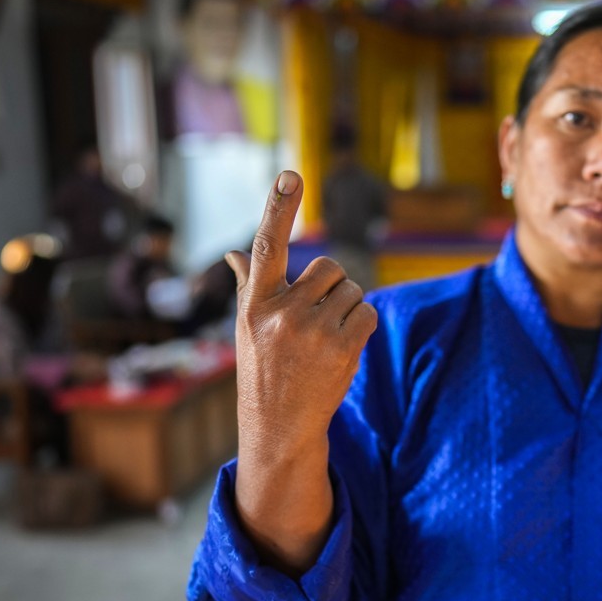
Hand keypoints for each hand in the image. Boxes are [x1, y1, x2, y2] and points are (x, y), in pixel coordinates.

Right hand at [226, 170, 377, 464]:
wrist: (280, 426)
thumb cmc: (263, 369)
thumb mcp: (247, 327)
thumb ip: (248, 285)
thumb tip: (233, 254)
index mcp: (255, 302)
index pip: (268, 245)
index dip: (280, 207)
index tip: (290, 174)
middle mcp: (281, 312)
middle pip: (330, 267)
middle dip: (331, 287)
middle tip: (316, 318)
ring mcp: (312, 330)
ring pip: (353, 290)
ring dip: (347, 309)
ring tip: (324, 339)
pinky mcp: (342, 347)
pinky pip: (368, 312)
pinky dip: (362, 325)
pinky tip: (342, 347)